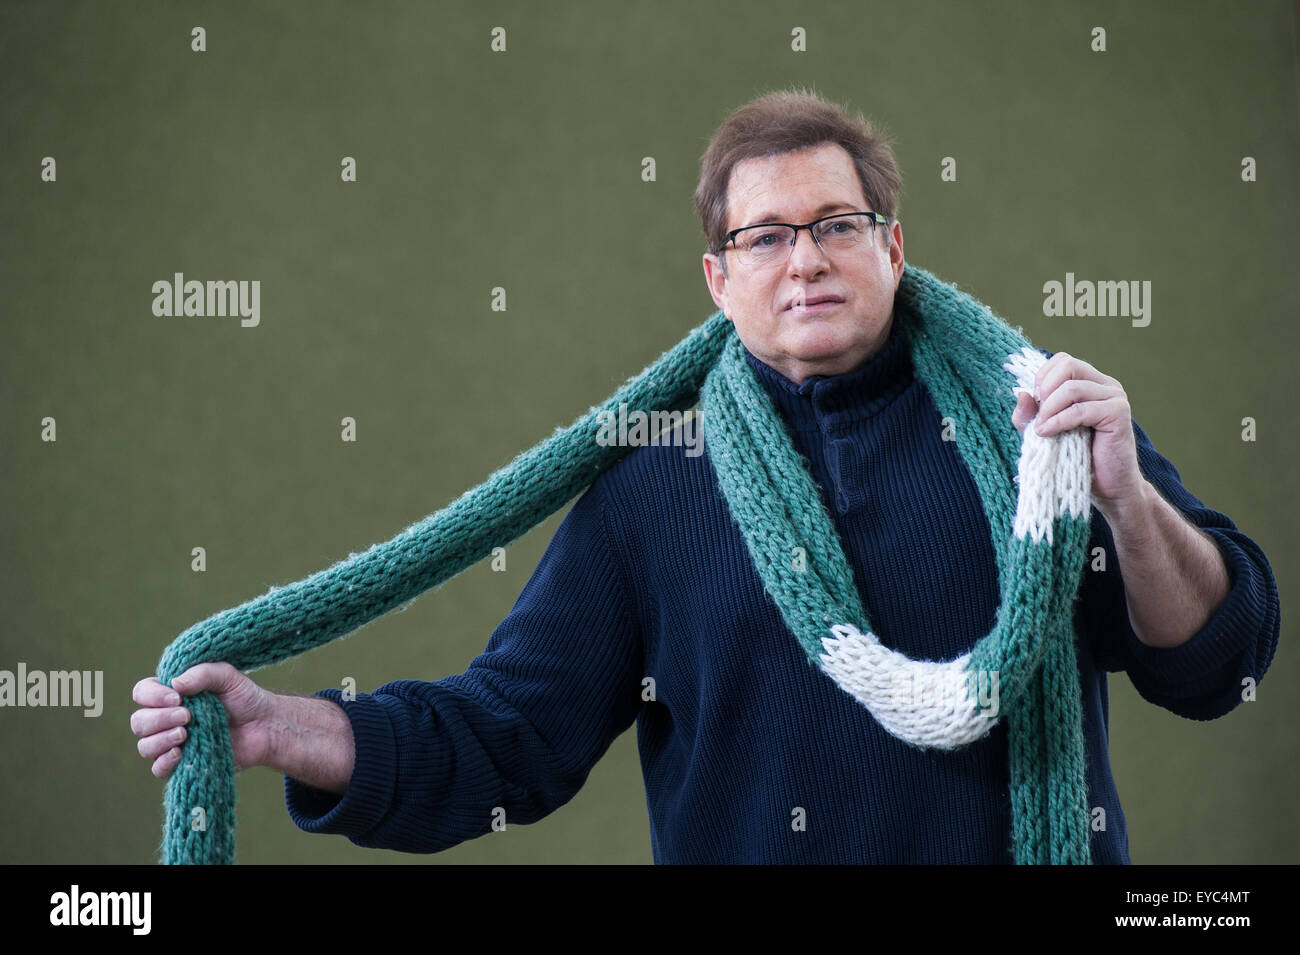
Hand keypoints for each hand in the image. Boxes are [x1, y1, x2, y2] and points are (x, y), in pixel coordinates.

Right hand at [130, 663, 276, 779]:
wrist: (265, 726)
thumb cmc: (245, 698)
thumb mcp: (227, 677)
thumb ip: (203, 673)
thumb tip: (175, 684)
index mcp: (171, 695)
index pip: (142, 693)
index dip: (152, 695)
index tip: (177, 697)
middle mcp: (166, 719)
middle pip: (139, 722)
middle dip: (158, 718)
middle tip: (187, 715)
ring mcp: (173, 743)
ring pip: (145, 746)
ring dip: (160, 739)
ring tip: (185, 733)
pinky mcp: (183, 764)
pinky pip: (158, 769)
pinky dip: (164, 761)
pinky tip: (180, 752)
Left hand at [1011, 351, 1147, 520]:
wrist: (1108, 487)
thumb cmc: (1078, 458)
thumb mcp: (1046, 432)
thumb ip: (1031, 414)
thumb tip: (1021, 393)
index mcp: (1091, 383)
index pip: (1062, 361)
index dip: (1042, 378)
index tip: (1035, 404)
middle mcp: (1106, 385)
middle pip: (1067, 365)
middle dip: (1045, 390)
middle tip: (1038, 416)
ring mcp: (1115, 397)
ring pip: (1072, 387)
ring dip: (1048, 409)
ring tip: (1040, 429)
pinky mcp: (1118, 414)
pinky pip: (1081, 409)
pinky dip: (1058, 421)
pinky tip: (1047, 433)